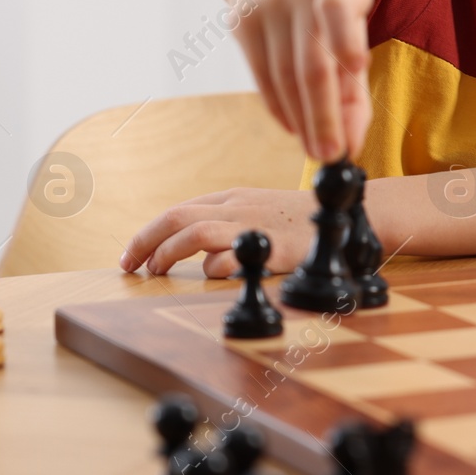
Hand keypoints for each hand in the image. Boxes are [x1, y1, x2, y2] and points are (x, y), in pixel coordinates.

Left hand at [120, 187, 317, 277]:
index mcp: (232, 198)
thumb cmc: (300, 221)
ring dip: (168, 253)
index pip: (179, 211)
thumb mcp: (259, 210)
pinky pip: (231, 257)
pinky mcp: (274, 246)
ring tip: (157, 272)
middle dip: (145, 240)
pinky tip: (216, 276)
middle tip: (129, 265)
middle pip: (177, 216)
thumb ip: (227, 222)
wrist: (346, 216)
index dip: (149, 233)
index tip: (132, 256)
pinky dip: (215, 268)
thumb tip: (191, 250)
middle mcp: (238, 207)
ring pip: (195, 232)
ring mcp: (255, 225)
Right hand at [232, 0, 373, 161]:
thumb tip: (352, 143)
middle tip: (333, 154)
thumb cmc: (327, 6)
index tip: (360, 71)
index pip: (340, 7)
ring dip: (302, 120)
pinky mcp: (240, 20)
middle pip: (311, 60)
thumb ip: (356, 83)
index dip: (347, 38)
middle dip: (324, 113)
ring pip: (283, 75)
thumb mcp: (353, 27)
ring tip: (319, 152)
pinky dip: (279, 107)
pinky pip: (261, 75)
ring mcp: (264, 4)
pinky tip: (294, 128)